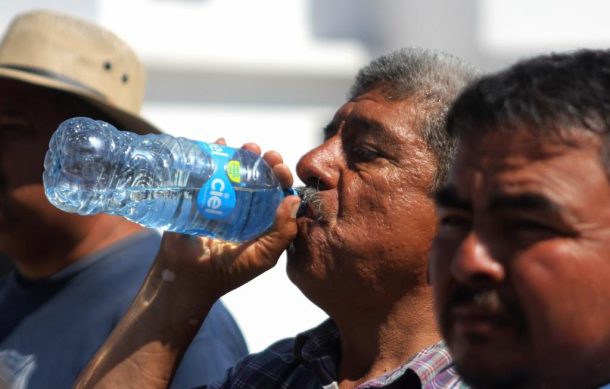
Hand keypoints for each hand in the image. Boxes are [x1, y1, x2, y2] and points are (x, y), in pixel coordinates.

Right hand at [154, 139, 299, 298]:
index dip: (281, 177)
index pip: (276, 191)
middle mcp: (242, 205)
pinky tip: (219, 143)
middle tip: (266, 154)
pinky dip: (213, 153)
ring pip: (234, 169)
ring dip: (243, 154)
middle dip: (265, 161)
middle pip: (257, 176)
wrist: (188, 278)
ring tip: (247, 147)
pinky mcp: (197, 194)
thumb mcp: (264, 256)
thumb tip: (293, 199)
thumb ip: (283, 233)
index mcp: (261, 217)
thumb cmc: (229, 271)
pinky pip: (206, 170)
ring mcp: (219, 198)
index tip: (280, 168)